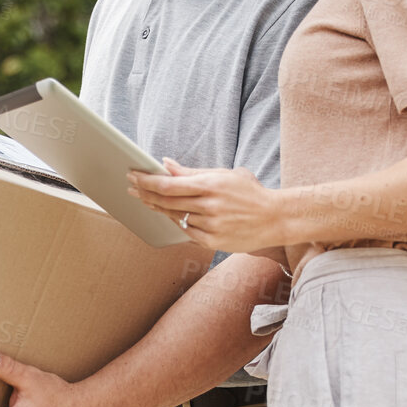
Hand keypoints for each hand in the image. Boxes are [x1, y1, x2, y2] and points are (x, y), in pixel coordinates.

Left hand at [128, 159, 286, 254]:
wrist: (275, 219)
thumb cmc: (250, 193)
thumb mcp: (223, 175)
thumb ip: (192, 172)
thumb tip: (165, 164)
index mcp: (210, 185)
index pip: (169, 185)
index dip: (147, 181)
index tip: (133, 175)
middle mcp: (209, 206)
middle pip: (166, 202)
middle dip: (145, 194)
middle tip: (132, 188)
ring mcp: (210, 226)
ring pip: (175, 217)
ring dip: (159, 208)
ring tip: (147, 200)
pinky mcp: (213, 242)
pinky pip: (186, 231)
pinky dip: (177, 222)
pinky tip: (171, 215)